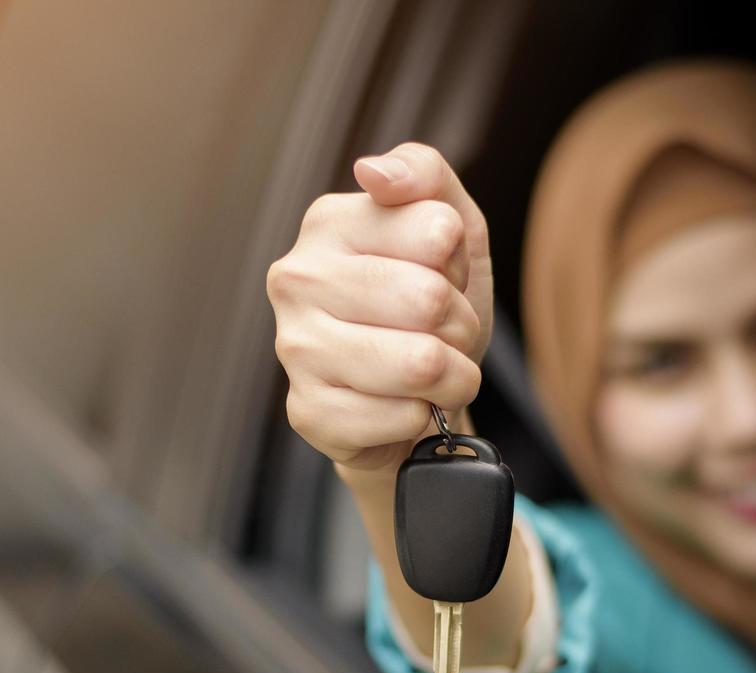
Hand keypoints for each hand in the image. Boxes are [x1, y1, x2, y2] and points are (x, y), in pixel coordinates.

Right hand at [268, 142, 493, 472]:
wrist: (415, 394)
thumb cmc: (431, 307)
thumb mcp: (451, 227)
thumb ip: (423, 175)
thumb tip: (373, 171)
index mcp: (328, 223)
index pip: (437, 231)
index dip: (458, 264)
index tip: (440, 276)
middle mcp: (297, 280)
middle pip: (429, 300)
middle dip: (459, 325)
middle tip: (441, 333)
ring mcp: (295, 349)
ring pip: (421, 363)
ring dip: (451, 376)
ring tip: (432, 373)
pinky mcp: (308, 412)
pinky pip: (404, 417)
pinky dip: (422, 417)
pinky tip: (400, 406)